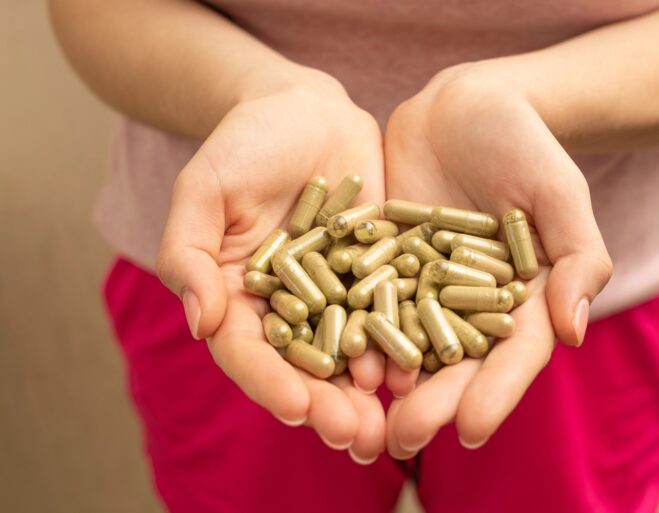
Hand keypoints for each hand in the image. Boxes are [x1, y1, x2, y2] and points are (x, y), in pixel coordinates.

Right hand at [156, 75, 386, 462]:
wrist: (304, 112)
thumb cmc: (243, 145)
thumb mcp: (203, 189)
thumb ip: (188, 254)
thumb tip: (199, 324)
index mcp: (238, 297)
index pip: (248, 353)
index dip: (270, 383)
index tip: (297, 408)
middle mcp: (290, 308)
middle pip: (304, 367)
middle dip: (328, 406)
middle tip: (355, 437)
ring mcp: (338, 295)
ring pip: (351, 354)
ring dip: (370, 393)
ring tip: (393, 423)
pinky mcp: (380, 274)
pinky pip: (393, 313)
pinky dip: (406, 343)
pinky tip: (424, 369)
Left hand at [383, 63, 612, 454]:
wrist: (464, 106)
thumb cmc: (524, 143)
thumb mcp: (558, 193)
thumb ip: (575, 258)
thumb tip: (574, 333)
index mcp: (522, 299)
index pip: (512, 356)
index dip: (494, 394)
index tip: (470, 431)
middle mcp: (470, 304)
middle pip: (454, 363)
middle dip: (430, 403)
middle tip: (401, 443)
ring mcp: (423, 286)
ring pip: (406, 342)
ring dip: (385, 382)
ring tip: (361, 417)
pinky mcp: (383, 263)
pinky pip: (365, 300)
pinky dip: (351, 328)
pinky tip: (331, 357)